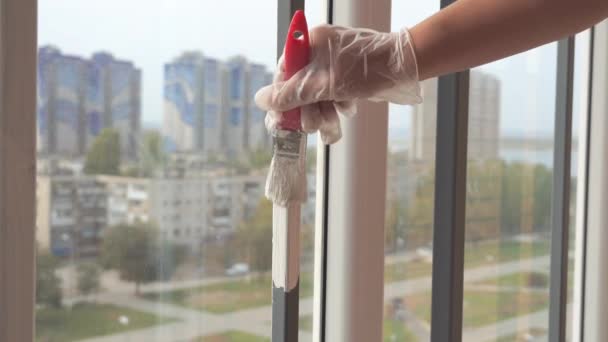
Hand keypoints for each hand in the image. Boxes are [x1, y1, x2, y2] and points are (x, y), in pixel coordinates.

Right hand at [256, 24, 421, 143]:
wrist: (404, 68)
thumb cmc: (364, 70)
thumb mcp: (323, 85)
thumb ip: (290, 94)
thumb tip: (261, 101)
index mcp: (310, 43)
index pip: (284, 72)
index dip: (282, 98)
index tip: (282, 119)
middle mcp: (320, 51)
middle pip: (301, 86)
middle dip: (307, 109)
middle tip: (312, 125)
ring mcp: (335, 63)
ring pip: (319, 94)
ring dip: (324, 112)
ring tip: (332, 124)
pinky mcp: (349, 75)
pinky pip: (334, 94)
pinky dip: (339, 105)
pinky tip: (349, 108)